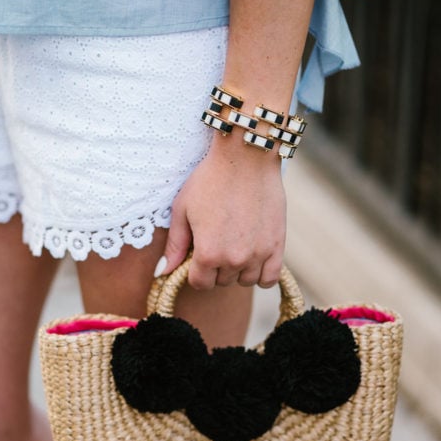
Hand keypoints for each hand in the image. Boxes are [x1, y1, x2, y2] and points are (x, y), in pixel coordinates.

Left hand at [157, 138, 286, 289]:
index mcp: (207, 253)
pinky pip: (270, 279)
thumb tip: (163, 272)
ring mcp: (258, 254)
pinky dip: (261, 274)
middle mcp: (234, 259)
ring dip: (238, 269)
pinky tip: (254, 259)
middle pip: (222, 281)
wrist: (246, 156)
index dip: (195, 270)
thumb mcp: (182, 209)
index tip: (197, 254)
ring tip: (235, 244)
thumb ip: (175, 245)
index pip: (199, 283)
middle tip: (217, 239)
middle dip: (216, 266)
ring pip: (245, 280)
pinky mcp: (277, 245)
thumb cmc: (210, 179)